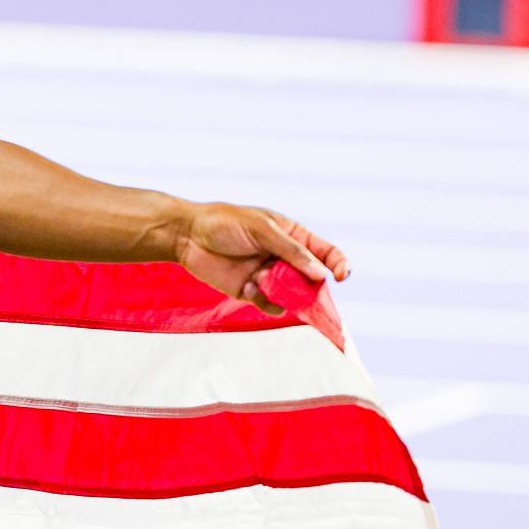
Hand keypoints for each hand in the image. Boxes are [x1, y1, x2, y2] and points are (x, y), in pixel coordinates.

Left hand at [176, 204, 349, 314]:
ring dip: (282, 293)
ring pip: (292, 295)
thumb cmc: (225, 223)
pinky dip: (264, 301)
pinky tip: (246, 287)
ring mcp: (269, 276)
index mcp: (292, 236)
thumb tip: (321, 274)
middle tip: (296, 287)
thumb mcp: (262, 230)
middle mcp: (284, 258)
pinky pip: (270, 305)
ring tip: (259, 279)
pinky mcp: (251, 292)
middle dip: (309, 287)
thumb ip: (291, 251)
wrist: (187, 236)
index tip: (342, 276)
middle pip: (312, 279)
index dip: (338, 264)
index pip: (325, 252)